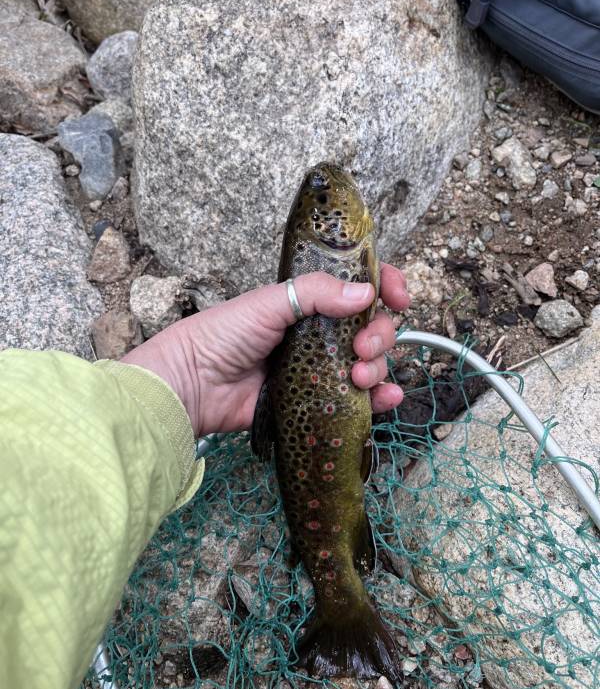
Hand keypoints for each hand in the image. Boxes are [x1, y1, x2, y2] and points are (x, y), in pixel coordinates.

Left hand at [121, 264, 409, 436]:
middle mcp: (320, 334)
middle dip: (380, 335)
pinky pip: (358, 400)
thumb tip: (366, 293)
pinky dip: (380, 397)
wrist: (194, 384)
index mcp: (309, 302)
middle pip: (371, 328)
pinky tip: (387, 396)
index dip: (385, 287)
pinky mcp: (317, 402)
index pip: (358, 287)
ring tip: (358, 376)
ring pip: (369, 363)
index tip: (398, 296)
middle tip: (361, 348)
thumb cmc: (223, 334)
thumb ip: (317, 292)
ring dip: (377, 367)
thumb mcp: (269, 302)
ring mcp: (320, 368)